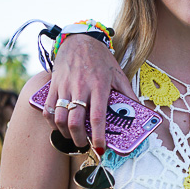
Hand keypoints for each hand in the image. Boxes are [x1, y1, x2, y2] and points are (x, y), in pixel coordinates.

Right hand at [44, 35, 135, 151]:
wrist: (80, 40)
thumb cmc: (101, 59)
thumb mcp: (119, 75)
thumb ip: (128, 94)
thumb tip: (141, 111)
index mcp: (99, 86)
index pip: (97, 116)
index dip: (98, 135)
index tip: (100, 148)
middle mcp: (80, 87)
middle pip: (75, 121)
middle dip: (79, 139)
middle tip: (84, 145)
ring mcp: (65, 87)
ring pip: (59, 117)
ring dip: (64, 133)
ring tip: (73, 137)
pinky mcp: (53, 85)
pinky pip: (48, 109)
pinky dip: (51, 122)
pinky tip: (59, 126)